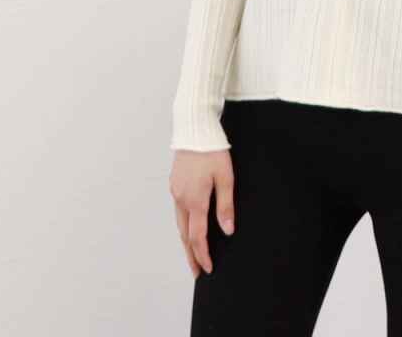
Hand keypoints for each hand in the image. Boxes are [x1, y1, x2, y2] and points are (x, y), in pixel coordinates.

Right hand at [169, 149, 235, 277]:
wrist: (195, 130)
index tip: (207, 269)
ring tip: (192, 254)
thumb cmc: (213, 151)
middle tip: (196, 271)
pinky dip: (183, 224)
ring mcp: (175, 191)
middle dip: (191, 254)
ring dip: (186, 240)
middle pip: (184, 234)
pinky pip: (178, 210)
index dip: (202, 254)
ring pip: (179, 223)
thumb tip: (227, 230)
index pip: (197, 236)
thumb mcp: (225, 177)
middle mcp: (181, 199)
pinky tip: (189, 226)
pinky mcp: (175, 183)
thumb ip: (225, 205)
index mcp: (194, 200)